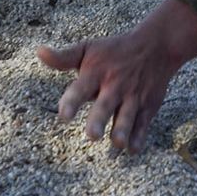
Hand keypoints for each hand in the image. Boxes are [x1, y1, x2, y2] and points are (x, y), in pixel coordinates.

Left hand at [37, 0, 196, 151]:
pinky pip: (143, 123)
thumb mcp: (89, 49)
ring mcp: (133, 97)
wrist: (157, 46)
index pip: (81, 88)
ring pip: (127, 116)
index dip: (72, 101)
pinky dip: (139, 136)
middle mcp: (115, 86)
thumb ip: (64, 57)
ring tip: (118, 144)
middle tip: (92, 136)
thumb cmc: (115, 50)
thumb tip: (39, 52)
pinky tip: (132, 150)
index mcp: (96, 73)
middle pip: (105, 105)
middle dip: (99, 120)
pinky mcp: (148, 106)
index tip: (64, 116)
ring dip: (122, 130)